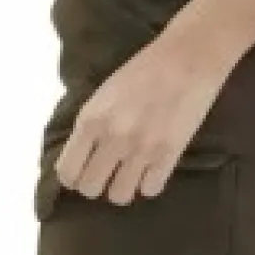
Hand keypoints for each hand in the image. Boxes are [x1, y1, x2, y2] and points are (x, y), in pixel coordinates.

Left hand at [54, 26, 232, 203]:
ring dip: (122, 187)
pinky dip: (149, 183)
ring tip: (130, 175)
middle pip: (90, 189)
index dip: (73, 177)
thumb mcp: (103, 95)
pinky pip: (150, 190)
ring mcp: (141, 149)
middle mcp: (112, 139)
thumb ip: (90, 126)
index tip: (82, 173)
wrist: (187, 58)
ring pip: (119, 196)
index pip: (67, 171)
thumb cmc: (143, 70)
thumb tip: (80, 157)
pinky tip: (152, 169)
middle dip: (96, 184)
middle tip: (107, 174)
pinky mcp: (169, 155)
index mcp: (91, 120)